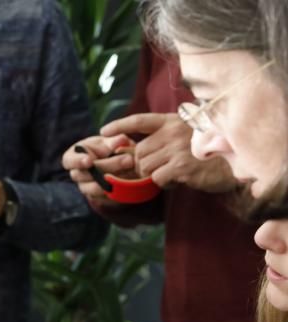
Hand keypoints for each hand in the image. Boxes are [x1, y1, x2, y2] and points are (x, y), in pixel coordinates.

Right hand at [62, 135, 135, 203]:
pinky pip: (107, 196)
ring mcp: (86, 187)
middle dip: (108, 166)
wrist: (118, 163)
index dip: (77, 161)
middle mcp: (77, 174)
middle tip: (128, 159)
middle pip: (85, 174)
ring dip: (115, 178)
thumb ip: (114, 141)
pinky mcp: (98, 197)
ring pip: (96, 187)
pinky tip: (133, 178)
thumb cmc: (109, 147)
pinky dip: (120, 188)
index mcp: (74, 156)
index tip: (89, 160)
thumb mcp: (110, 141)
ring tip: (133, 168)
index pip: (69, 161)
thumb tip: (121, 140)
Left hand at [101, 112, 235, 192]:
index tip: (103, 132)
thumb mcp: (185, 137)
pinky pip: (157, 178)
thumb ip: (161, 140)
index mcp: (173, 121)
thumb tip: (130, 150)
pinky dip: (163, 183)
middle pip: (139, 151)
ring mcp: (177, 148)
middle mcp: (174, 131)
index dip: (120, 125)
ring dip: (153, 175)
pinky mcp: (181, 166)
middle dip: (141, 165)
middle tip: (156, 170)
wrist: (235, 164)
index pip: (140, 120)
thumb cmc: (209, 153)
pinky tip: (178, 180)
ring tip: (171, 173)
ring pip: (145, 166)